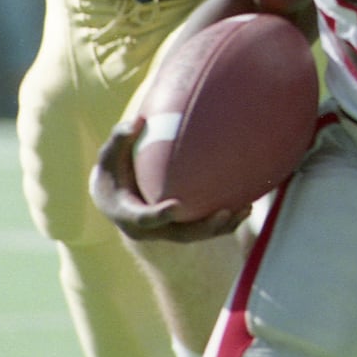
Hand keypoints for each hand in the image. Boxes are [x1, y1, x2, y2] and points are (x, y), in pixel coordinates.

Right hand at [89, 118, 248, 242]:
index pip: (144, 219)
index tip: (176, 207)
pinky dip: (225, 223)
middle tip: (225, 212)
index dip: (159, 216)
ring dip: (221, 227)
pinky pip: (204, 230)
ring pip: (196, 235)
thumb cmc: (113, 170)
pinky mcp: (179, 229)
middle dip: (203, 227)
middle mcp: (149, 230)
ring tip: (245, 210)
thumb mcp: (110, 154)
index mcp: (128, 215)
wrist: (113, 196)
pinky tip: (246, 207)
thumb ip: (121, 138)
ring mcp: (165, 232)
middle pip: (179, 235)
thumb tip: (137, 120)